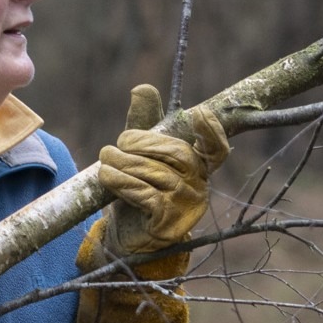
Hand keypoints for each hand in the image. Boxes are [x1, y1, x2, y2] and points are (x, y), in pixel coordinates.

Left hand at [95, 84, 229, 258]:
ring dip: (126, 163)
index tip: (199, 113)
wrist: (126, 235)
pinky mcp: (168, 223)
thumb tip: (143, 88)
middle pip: (178, 154)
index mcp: (198, 167)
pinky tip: (107, 175)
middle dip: (145, 143)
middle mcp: (199, 186)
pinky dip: (123, 182)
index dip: (212, 131)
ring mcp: (186, 206)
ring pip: (158, 174)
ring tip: (106, 158)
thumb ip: (145, 123)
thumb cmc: (138, 189)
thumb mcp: (140, 154)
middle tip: (119, 143)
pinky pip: (146, 195)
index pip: (217, 149)